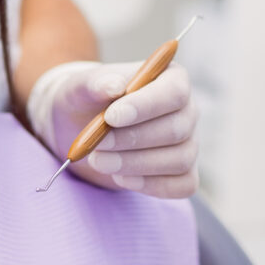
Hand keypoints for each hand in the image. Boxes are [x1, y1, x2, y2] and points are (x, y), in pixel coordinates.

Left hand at [29, 61, 198, 196]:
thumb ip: (95, 83)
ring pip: (178, 160)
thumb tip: (114, 86)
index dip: (145, 106)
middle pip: (175, 129)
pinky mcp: (182, 173)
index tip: (111, 117)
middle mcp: (186, 110)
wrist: (76, 126)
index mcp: (169, 78)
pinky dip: (149, 185)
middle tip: (96, 144)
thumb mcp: (80, 86)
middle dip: (132, 140)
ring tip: (98, 161)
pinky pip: (182, 185)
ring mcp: (187, 143)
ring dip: (134, 164)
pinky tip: (119, 177)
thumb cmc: (84, 99)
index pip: (174, 92)